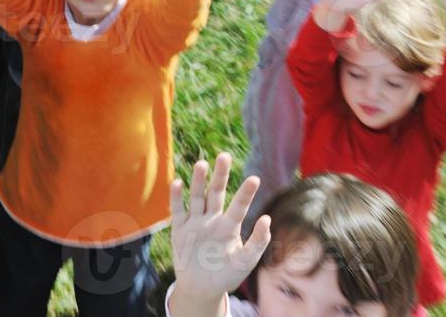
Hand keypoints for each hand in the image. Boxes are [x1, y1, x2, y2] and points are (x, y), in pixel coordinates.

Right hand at [169, 153, 269, 299]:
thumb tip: (268, 219)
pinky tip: (177, 182)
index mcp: (229, 226)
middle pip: (216, 193)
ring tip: (202, 164)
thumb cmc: (226, 276)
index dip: (246, 193)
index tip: (255, 179)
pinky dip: (177, 197)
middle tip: (224, 156)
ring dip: (198, 181)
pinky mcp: (179, 229)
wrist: (201, 289)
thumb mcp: (246, 261)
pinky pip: (178, 210)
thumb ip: (258, 242)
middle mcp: (212, 220)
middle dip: (220, 176)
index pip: (239, 205)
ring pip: (197, 197)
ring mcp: (195, 223)